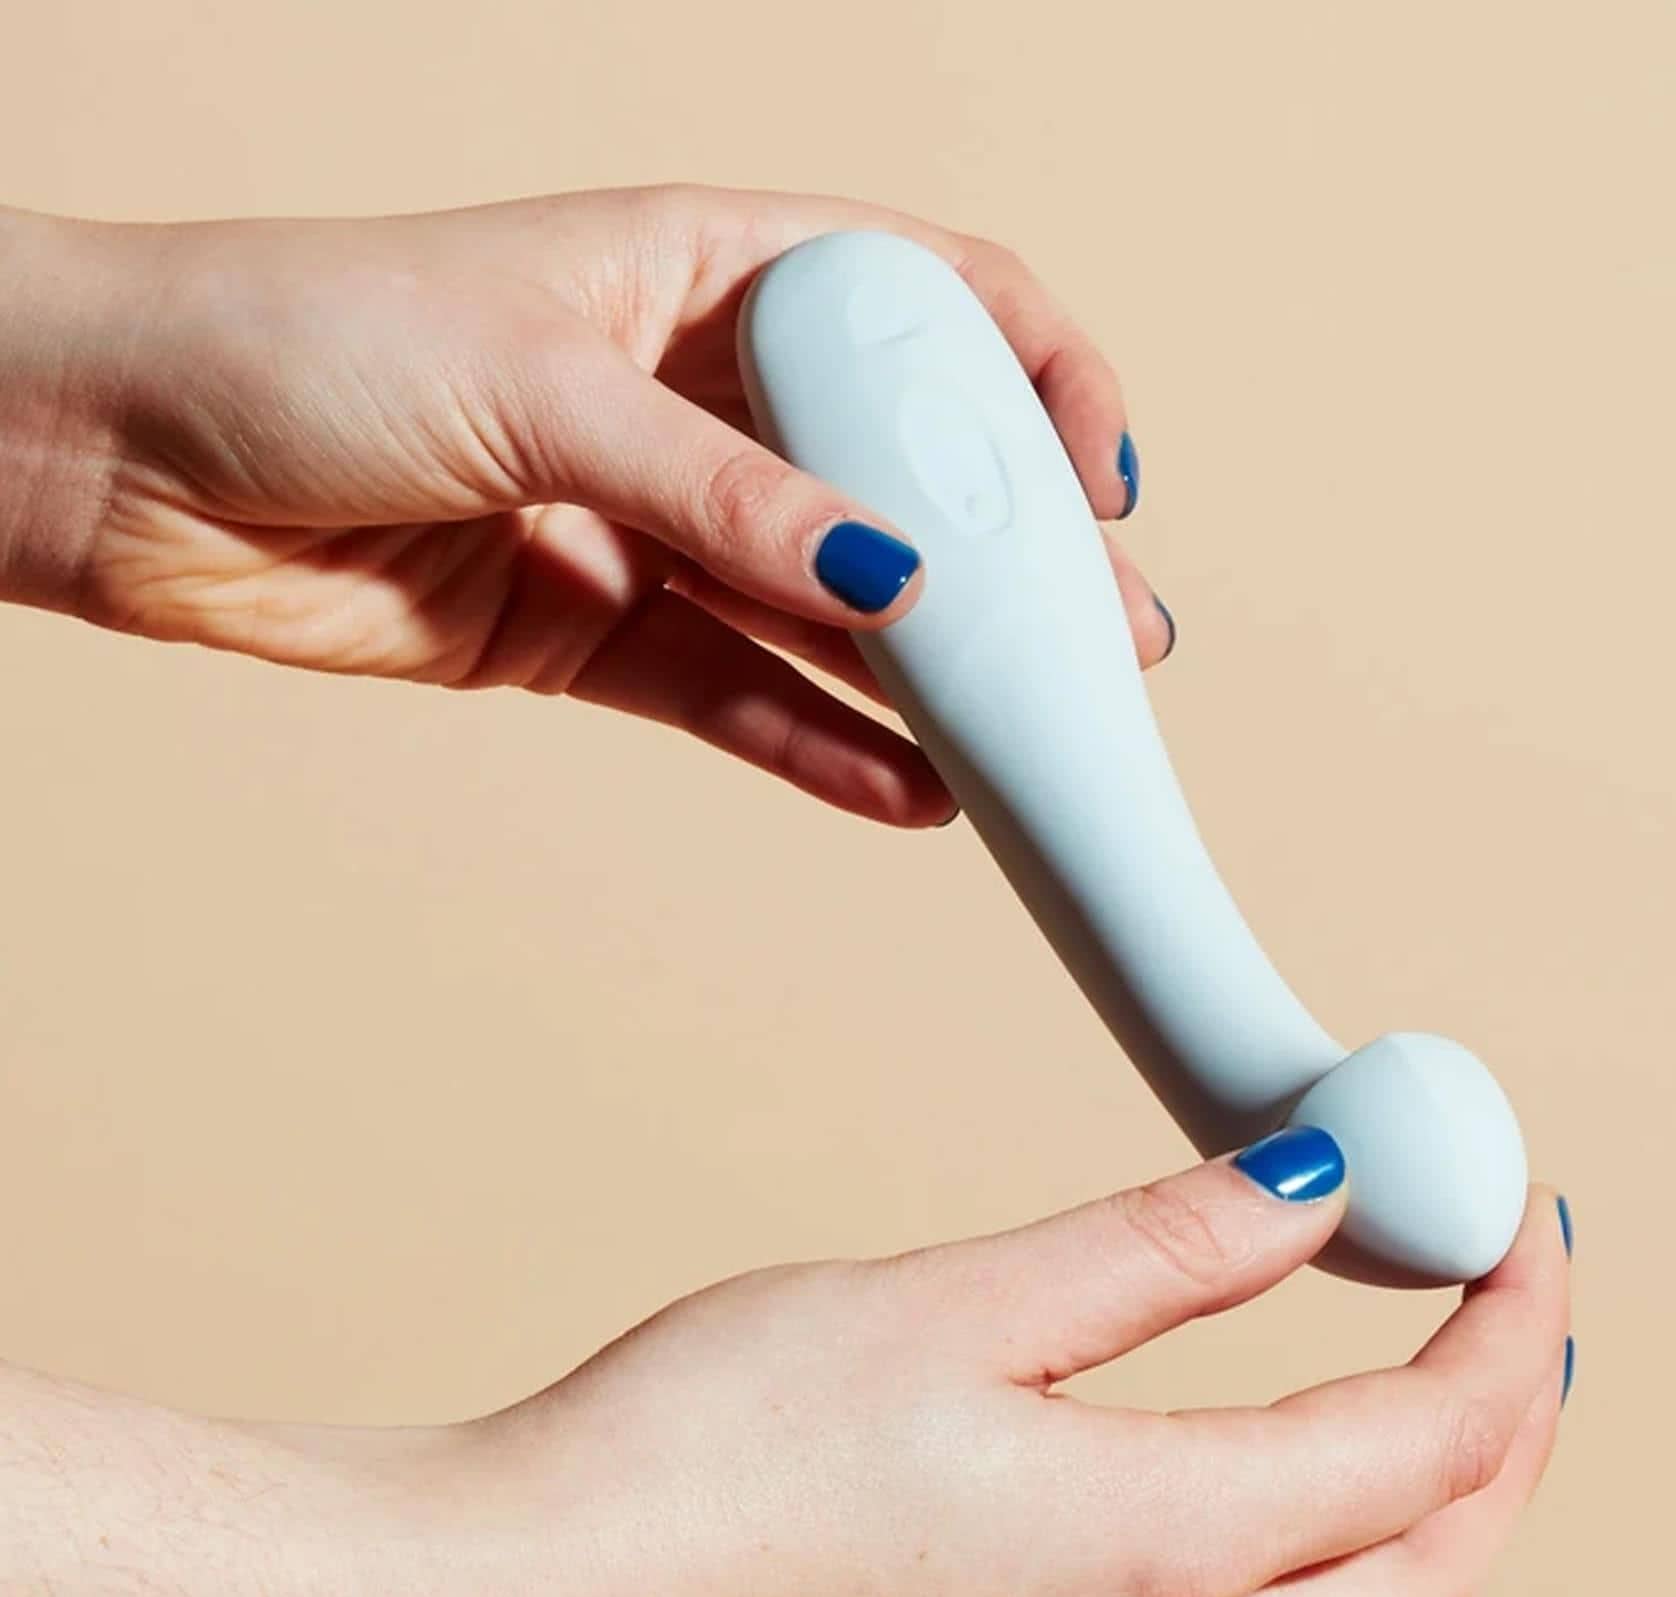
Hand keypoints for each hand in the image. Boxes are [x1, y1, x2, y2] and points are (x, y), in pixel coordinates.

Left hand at [0, 191, 1170, 825]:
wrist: (117, 459)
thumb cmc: (299, 341)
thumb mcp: (540, 387)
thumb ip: (727, 493)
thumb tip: (893, 583)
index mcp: (703, 267)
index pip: (926, 298)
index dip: (1036, 376)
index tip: (1100, 477)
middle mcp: (698, 395)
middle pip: (902, 476)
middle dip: (1012, 560)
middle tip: (1106, 646)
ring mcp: (655, 522)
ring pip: (831, 609)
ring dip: (936, 679)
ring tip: (1034, 745)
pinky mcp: (599, 632)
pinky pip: (741, 701)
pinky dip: (822, 751)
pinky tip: (912, 797)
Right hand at [427, 1138, 1570, 1596]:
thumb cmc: (712, 1448)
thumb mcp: (959, 1301)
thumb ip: (1163, 1248)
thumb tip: (1317, 1186)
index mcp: (1163, 1547)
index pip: (1430, 1442)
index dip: (1506, 1324)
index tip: (1521, 1227)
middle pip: (1431, 1586)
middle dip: (1504, 1451)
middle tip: (1505, 1328)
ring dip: (1419, 1567)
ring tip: (1410, 1454)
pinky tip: (1243, 1584)